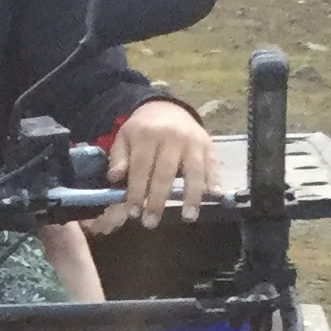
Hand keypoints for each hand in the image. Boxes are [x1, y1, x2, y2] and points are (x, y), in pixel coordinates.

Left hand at [94, 99, 214, 232]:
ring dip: (192, 195)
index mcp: (148, 135)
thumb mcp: (124, 137)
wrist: (168, 107)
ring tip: (188, 217)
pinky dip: (215, 180)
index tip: (134, 212)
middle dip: (158, 200)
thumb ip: (118, 157)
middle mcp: (172, 137)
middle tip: (151, 222)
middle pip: (165, 172)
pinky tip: (215, 196)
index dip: (137, 191)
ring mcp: (193, 141)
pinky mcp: (208, 144)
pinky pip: (213, 164)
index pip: (141, 167)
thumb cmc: (142, 129)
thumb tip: (114, 178)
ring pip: (194, 170)